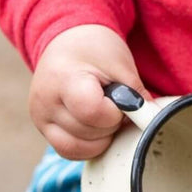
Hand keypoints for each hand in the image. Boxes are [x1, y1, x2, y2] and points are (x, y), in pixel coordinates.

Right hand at [29, 24, 149, 159]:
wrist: (67, 40)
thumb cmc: (95, 48)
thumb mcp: (120, 63)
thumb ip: (136, 94)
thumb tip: (151, 122)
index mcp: (63, 79)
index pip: (91, 111)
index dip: (115, 112)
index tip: (121, 98)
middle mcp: (44, 103)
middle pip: (88, 133)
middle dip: (111, 124)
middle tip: (115, 102)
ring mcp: (40, 119)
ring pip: (78, 149)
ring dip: (101, 137)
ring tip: (105, 112)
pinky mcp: (43, 129)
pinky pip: (69, 151)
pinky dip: (89, 144)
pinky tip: (96, 125)